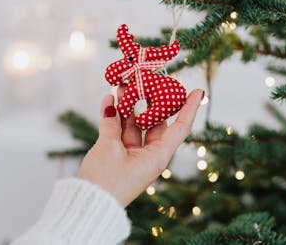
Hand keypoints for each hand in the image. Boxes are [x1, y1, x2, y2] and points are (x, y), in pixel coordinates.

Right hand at [77, 88, 203, 206]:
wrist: (87, 205)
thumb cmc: (106, 181)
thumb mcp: (109, 148)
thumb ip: (112, 123)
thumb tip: (111, 103)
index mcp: (157, 156)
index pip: (180, 127)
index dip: (189, 108)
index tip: (198, 91)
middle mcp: (149, 154)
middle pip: (155, 122)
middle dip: (150, 100)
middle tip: (146, 80)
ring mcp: (133, 154)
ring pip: (135, 124)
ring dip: (128, 106)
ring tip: (123, 84)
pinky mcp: (118, 155)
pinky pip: (119, 131)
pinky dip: (114, 116)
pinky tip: (109, 99)